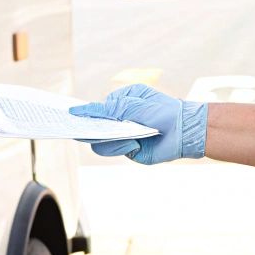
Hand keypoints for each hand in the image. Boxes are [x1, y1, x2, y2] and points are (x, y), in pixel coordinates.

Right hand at [70, 84, 206, 164]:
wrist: (185, 129)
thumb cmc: (162, 110)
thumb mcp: (134, 104)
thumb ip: (109, 108)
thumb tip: (85, 109)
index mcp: (120, 105)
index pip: (96, 110)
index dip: (82, 112)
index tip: (69, 114)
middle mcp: (119, 121)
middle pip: (94, 127)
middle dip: (89, 128)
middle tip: (78, 129)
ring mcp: (123, 137)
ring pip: (100, 142)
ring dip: (110, 137)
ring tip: (125, 133)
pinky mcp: (130, 151)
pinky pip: (114, 150)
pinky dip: (121, 145)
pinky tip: (134, 141)